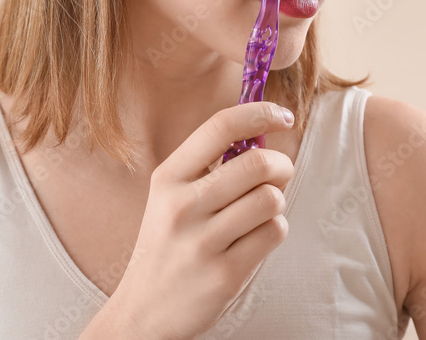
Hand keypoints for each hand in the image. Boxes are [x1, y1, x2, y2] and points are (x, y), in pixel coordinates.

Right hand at [105, 101, 295, 338]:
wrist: (142, 312)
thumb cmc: (168, 245)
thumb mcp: (171, 198)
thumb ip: (210, 167)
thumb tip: (264, 134)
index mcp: (168, 178)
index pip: (220, 127)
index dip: (259, 113)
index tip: (283, 117)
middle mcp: (182, 206)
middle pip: (257, 163)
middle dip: (279, 166)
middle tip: (276, 176)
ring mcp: (202, 242)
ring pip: (270, 198)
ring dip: (275, 203)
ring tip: (259, 214)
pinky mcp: (224, 274)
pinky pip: (273, 232)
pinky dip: (274, 230)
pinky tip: (254, 239)